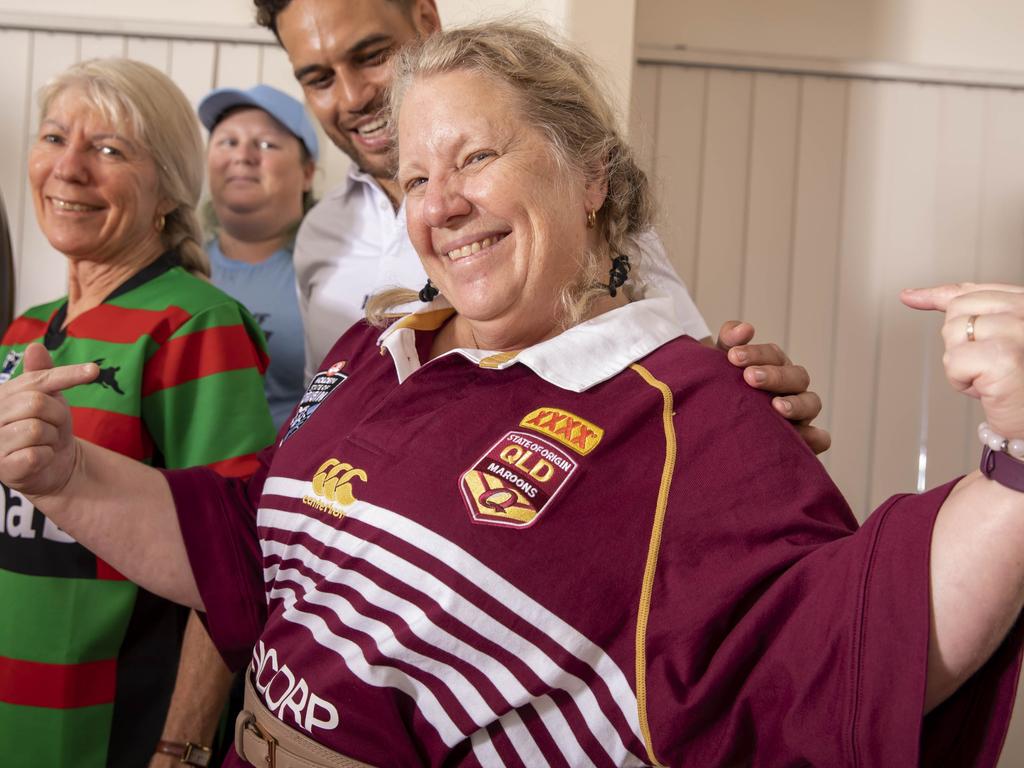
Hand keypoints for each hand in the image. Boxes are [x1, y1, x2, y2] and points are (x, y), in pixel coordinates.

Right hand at [0, 344, 96, 497]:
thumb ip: (42, 374)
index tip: (94, 370)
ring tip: (44, 442)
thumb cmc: (48, 426)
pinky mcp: (4, 467)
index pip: (36, 380)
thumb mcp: (49, 397)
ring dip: (52, 438)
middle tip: (52, 426)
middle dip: (56, 415)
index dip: (66, 374)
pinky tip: (39, 458)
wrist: (51, 464)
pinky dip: (47, 456)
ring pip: (37, 429)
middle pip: (36, 403)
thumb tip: (35, 347)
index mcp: (2, 395)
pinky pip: (36, 454)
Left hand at [715, 320, 830, 453]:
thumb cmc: (720, 386)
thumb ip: (730, 341)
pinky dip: (816, 438)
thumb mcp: (719, 362)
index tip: (732, 357)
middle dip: (775, 376)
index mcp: (774, 366)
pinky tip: (805, 438)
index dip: (756, 353)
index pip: (773, 355)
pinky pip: (819, 439)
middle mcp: (791, 388)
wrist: (710, 421)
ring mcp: (799, 413)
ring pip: (812, 403)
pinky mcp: (800, 439)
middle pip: (796, 376)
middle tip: (750, 378)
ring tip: (776, 407)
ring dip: (797, 404)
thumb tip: (746, 329)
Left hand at [902, 283, 1023, 437]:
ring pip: (952, 333)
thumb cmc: (1018, 385)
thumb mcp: (996, 339)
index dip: (937, 296)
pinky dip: (960, 380)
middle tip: (988, 365)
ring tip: (992, 378)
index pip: (974, 292)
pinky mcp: (1003, 356)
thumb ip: (970, 313)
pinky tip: (988, 389)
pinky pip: (953, 360)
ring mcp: (1017, 331)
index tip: (910, 298)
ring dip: (962, 363)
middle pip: (957, 310)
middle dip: (960, 341)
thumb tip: (910, 295)